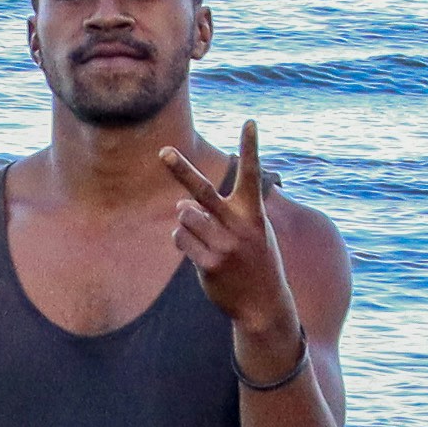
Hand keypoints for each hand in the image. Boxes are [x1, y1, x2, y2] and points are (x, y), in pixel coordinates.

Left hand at [154, 118, 302, 374]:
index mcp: (254, 213)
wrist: (263, 304)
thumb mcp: (252, 230)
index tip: (250, 122)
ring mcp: (223, 246)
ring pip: (185, 217)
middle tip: (164, 151)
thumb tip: (180, 206)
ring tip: (204, 233)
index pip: (252, 174)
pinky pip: (180, 239)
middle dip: (182, 170)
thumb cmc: (255, 259)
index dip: (251, 147)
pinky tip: (198, 250)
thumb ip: (219, 213)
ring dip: (186, 220)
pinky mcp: (209, 264)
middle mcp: (239, 226)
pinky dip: (182, 239)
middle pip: (203, 192)